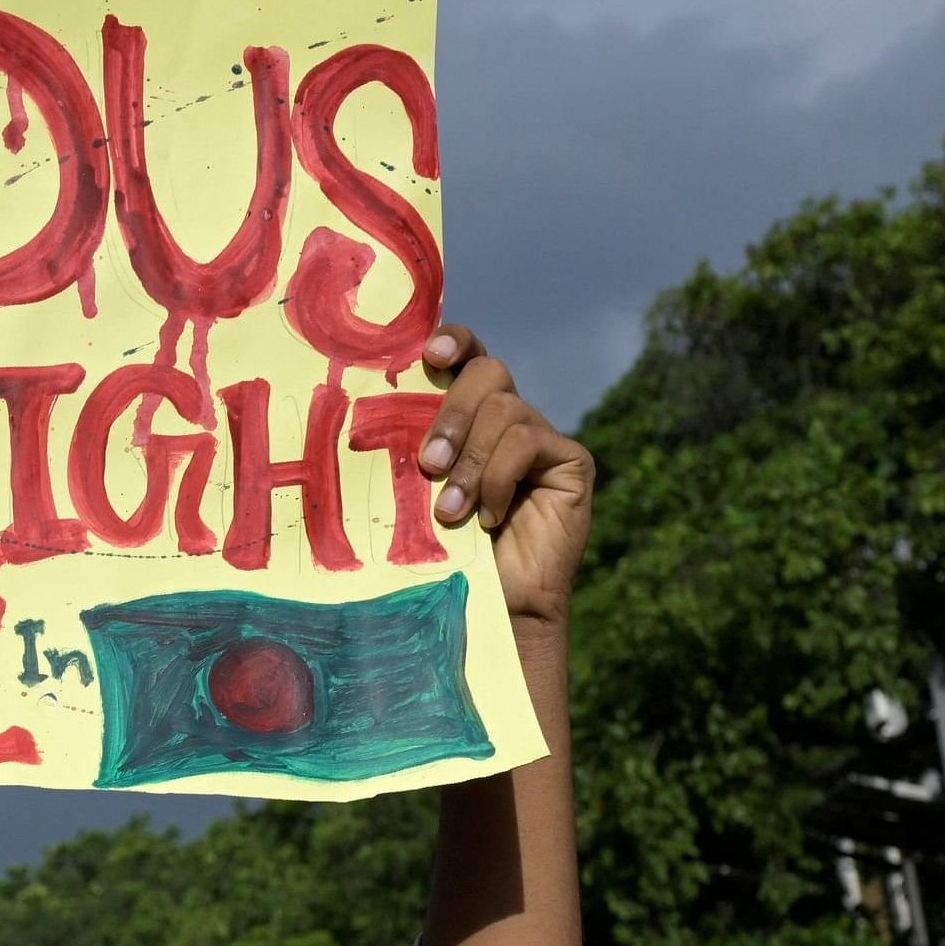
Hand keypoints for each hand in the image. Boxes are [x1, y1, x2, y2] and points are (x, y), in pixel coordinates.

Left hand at [419, 324, 591, 630]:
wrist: (494, 605)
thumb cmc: (447, 551)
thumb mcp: (419, 489)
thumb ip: (413, 446)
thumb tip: (373, 407)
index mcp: (470, 414)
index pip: (467, 355)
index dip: (454, 341)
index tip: (429, 354)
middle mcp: (509, 416)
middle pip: (488, 373)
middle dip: (453, 414)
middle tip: (428, 464)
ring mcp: (542, 437)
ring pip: (504, 411)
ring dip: (470, 463)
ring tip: (451, 511)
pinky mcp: (571, 461)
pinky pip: (528, 442)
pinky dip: (499, 478)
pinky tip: (490, 516)